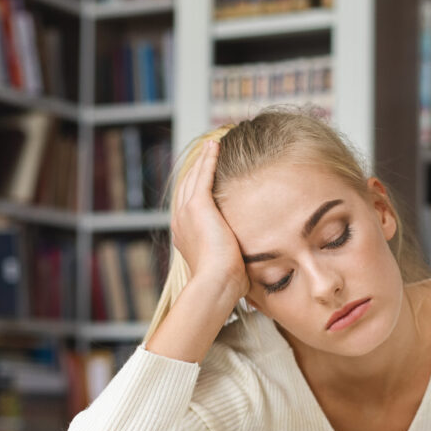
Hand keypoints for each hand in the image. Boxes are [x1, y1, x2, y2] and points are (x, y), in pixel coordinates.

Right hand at [170, 140, 247, 300]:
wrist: (215, 284)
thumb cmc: (225, 285)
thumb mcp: (228, 269)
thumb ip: (234, 262)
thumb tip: (249, 274)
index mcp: (185, 236)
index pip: (189, 206)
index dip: (196, 190)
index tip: (205, 180)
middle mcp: (181, 222)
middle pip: (187, 187)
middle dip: (198, 169)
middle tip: (207, 153)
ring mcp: (187, 213)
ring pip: (194, 177)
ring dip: (203, 159)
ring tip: (212, 145)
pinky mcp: (198, 206)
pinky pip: (203, 175)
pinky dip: (208, 159)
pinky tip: (215, 146)